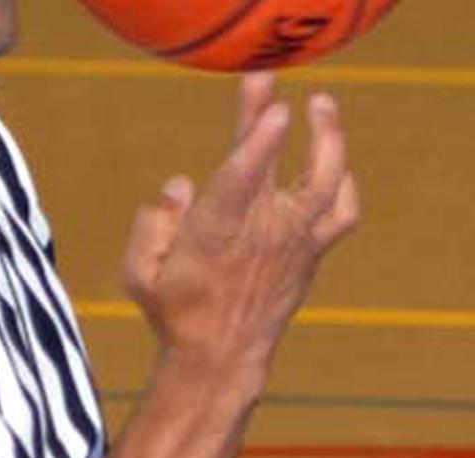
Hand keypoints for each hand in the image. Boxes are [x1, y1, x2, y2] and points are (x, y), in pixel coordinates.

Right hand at [123, 73, 359, 371]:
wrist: (221, 357)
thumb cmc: (174, 312)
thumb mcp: (138, 272)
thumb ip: (152, 223)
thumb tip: (180, 183)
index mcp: (213, 236)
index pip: (239, 184)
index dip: (256, 145)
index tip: (272, 111)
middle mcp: (259, 234)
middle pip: (272, 167)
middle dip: (264, 117)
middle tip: (261, 77)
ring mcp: (292, 241)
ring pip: (323, 182)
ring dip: (327, 139)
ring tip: (321, 104)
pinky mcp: (311, 250)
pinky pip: (341, 212)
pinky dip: (344, 183)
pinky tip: (336, 163)